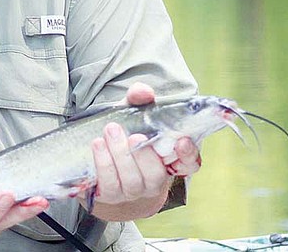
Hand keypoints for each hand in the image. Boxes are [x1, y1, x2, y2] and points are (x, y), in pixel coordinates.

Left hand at [82, 83, 201, 219]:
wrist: (102, 159)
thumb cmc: (125, 131)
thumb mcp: (133, 113)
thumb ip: (139, 100)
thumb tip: (143, 91)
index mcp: (170, 160)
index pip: (190, 163)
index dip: (188, 154)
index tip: (181, 141)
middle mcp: (155, 180)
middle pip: (156, 175)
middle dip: (144, 155)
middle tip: (134, 135)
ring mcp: (133, 191)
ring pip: (132, 181)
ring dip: (121, 155)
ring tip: (111, 130)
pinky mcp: (111, 195)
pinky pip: (109, 184)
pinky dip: (103, 162)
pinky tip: (98, 144)